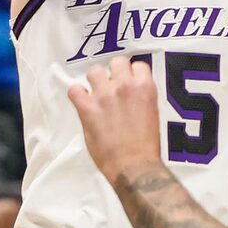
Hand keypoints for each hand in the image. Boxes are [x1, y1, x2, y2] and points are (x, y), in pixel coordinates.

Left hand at [67, 56, 163, 180]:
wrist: (135, 166)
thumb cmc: (145, 147)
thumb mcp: (152, 114)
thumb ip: (140, 98)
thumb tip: (132, 96)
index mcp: (145, 88)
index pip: (137, 65)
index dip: (132, 73)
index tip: (129, 80)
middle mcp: (125, 86)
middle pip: (116, 62)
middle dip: (114, 72)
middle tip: (112, 86)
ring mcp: (105, 95)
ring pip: (94, 71)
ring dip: (95, 82)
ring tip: (97, 95)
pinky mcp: (88, 108)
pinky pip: (74, 90)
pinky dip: (77, 95)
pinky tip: (82, 103)